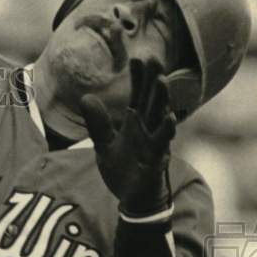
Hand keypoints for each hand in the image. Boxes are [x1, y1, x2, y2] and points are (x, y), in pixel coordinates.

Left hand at [79, 58, 177, 216]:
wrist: (133, 200)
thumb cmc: (123, 170)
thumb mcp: (104, 144)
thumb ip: (98, 122)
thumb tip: (86, 97)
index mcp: (135, 124)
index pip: (138, 96)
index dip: (138, 78)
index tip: (137, 57)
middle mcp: (147, 129)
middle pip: (151, 101)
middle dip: (153, 80)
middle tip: (154, 57)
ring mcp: (154, 143)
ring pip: (159, 118)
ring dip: (161, 100)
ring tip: (162, 81)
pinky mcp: (156, 160)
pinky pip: (162, 143)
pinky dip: (165, 130)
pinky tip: (170, 117)